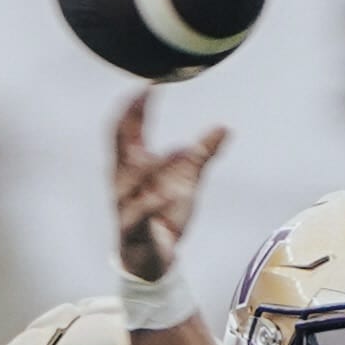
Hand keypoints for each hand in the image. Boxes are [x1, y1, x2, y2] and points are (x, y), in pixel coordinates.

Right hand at [112, 88, 229, 283]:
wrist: (150, 261)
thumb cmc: (161, 216)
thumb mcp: (186, 181)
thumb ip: (201, 155)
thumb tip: (224, 127)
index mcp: (130, 168)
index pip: (124, 131)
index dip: (133, 108)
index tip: (148, 84)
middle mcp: (122, 183)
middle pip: (120, 145)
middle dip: (131, 120)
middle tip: (145, 95)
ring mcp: (124, 206)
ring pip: (133, 179)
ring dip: (155, 163)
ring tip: (181, 150)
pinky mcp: (133, 230)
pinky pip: (140, 213)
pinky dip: (153, 201)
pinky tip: (169, 191)